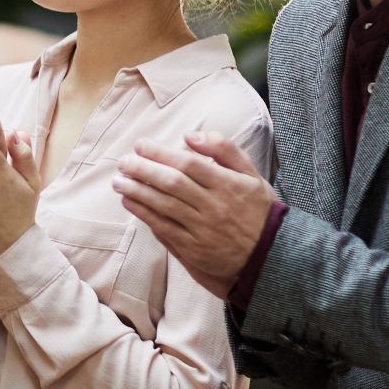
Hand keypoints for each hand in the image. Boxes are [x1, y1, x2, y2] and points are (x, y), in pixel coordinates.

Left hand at [113, 131, 276, 298]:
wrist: (270, 253)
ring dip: (138, 191)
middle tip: (123, 162)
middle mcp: (215, 206)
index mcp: (229, 185)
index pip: (189, 164)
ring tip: (118, 181)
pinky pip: (164, 228)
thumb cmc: (258, 209)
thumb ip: (224, 149)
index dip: (161, 153)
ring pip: (165, 206)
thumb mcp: (251, 174)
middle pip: (173, 183)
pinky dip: (144, 214)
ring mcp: (203, 229)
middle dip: (143, 170)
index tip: (140, 145)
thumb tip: (190, 135)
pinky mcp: (194, 248)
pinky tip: (129, 202)